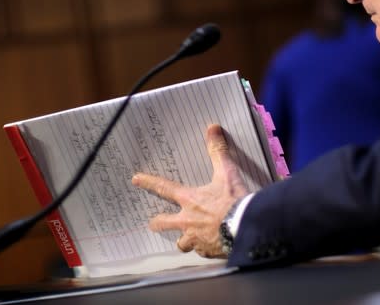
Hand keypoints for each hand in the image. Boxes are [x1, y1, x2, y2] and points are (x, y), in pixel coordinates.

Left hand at [131, 123, 248, 257]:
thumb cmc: (233, 200)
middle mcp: (187, 221)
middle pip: (164, 224)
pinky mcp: (208, 252)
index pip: (164, 188)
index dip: (149, 182)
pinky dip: (205, 249)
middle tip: (153, 224)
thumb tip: (212, 127)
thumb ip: (218, 151)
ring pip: (182, 243)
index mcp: (189, 200)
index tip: (135, 180)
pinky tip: (211, 247)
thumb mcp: (227, 172)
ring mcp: (196, 239)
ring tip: (188, 241)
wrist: (244, 227)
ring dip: (184, 241)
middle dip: (158, 223)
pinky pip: (202, 252)